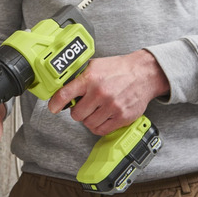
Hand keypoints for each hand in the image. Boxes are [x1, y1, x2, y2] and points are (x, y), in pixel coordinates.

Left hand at [47, 50, 168, 135]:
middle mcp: (100, 93)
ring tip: (96, 110)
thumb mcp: (95, 66)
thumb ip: (80, 78)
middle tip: (84, 106)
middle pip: (76, 114)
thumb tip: (63, 88)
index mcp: (90, 78)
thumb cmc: (119, 69)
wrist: (143, 73)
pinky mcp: (121, 117)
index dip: (55, 103)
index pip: (64, 94)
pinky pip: (101, 130)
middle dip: (78, 111)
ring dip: (89, 119)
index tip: (53, 107)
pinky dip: (99, 126)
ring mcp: (111, 106)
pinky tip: (102, 117)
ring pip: (88, 124)